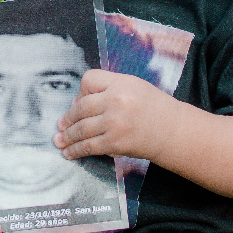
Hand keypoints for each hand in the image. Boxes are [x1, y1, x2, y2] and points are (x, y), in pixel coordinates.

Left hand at [53, 70, 170, 161]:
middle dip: (67, 118)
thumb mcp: (133, 86)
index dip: (80, 91)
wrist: (173, 131)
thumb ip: (107, 89)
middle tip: (60, 124)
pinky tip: (68, 152)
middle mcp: (116, 101)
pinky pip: (89, 146)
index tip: (77, 101)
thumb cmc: (152, 108)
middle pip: (81, 107)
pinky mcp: (115, 143)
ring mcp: (115, 123)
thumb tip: (77, 102)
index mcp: (121, 83)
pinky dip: (75, 150)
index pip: (89, 80)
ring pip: (81, 129)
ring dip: (67, 136)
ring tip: (59, 140)